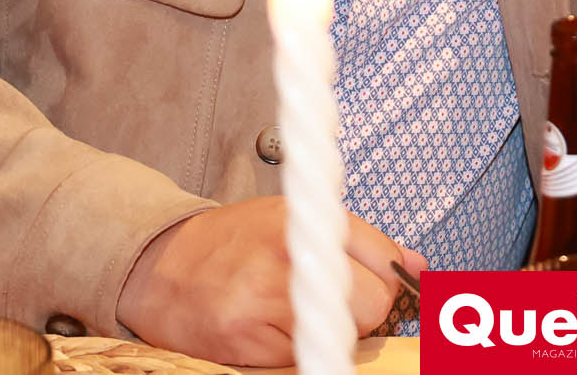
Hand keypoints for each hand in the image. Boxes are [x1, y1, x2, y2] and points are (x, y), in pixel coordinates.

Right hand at [116, 197, 425, 365]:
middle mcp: (287, 252)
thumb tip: (419, 266)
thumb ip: (358, 241)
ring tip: (295, 314)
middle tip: (332, 304)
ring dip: (332, 335)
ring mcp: (266, 298)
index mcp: (302, 216)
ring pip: (342, 336)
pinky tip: (272, 331)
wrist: (158, 269)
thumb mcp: (293, 219)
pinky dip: (298, 353)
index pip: (384, 256)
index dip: (391, 278)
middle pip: (374, 301)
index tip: (384, 286)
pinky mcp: (247, 341)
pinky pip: (303, 358)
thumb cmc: (232, 243)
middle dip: (366, 311)